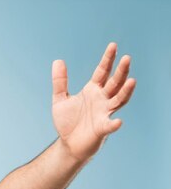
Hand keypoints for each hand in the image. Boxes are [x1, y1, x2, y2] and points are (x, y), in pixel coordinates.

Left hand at [52, 42, 136, 161]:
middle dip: (121, 71)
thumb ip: (60, 81)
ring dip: (125, 91)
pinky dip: (114, 123)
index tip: (113, 45)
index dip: (108, 59)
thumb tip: (58, 60)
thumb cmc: (67, 122)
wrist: (68, 144)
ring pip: (118, 100)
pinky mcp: (102, 128)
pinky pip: (110, 125)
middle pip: (114, 83)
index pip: (102, 71)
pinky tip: (118, 121)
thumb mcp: (60, 99)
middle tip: (127, 58)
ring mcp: (104, 113)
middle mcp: (102, 99)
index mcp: (93, 90)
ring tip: (131, 81)